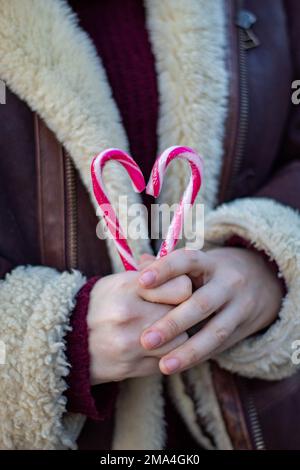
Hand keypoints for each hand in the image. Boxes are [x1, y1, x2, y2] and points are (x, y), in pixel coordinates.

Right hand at [87, 270, 191, 383]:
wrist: (65, 340)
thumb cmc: (99, 305)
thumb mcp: (119, 282)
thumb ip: (150, 274)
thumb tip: (179, 266)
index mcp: (127, 288)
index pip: (181, 288)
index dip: (183, 289)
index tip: (176, 291)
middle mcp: (129, 315)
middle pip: (181, 315)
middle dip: (181, 313)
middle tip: (173, 311)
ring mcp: (130, 344)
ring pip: (179, 342)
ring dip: (176, 337)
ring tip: (162, 331)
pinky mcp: (131, 368)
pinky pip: (166, 362)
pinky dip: (165, 355)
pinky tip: (154, 347)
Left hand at [138, 247, 283, 374]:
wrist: (261, 280)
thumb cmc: (211, 272)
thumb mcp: (195, 265)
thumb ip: (167, 267)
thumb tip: (139, 265)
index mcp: (210, 262)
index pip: (187, 261)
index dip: (165, 270)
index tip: (141, 282)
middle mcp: (228, 282)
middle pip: (201, 303)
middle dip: (173, 323)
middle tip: (145, 339)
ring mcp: (238, 307)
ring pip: (215, 331)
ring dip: (188, 350)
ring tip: (164, 365)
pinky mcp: (242, 329)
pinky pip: (219, 346)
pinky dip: (197, 357)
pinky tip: (178, 366)